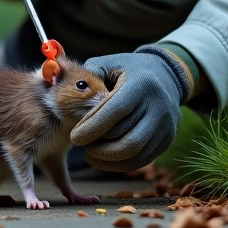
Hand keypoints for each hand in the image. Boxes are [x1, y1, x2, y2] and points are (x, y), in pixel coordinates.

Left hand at [68, 48, 188, 171]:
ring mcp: (165, 126)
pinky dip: (119, 164)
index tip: (75, 137)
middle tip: (80, 144)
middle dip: (99, 147)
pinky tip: (103, 157)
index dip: (93, 127)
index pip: (116, 112)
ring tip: (90, 152)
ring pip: (134, 153)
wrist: (166, 76)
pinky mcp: (166, 140)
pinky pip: (141, 160)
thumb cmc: (128, 70)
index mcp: (140, 84)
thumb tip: (61, 85)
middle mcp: (157, 106)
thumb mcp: (109, 64)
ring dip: (107, 159)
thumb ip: (87, 76)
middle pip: (127, 139)